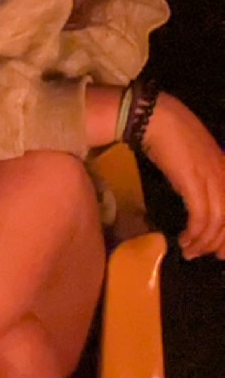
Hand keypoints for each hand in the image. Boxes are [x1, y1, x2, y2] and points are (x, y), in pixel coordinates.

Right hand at [142, 95, 224, 257]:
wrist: (159, 120)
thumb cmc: (174, 137)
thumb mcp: (197, 162)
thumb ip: (205, 179)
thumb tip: (201, 202)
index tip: (220, 248)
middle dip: (221, 242)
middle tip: (209, 256)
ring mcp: (213, 180)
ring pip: (219, 221)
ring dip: (204, 242)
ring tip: (190, 251)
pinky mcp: (195, 184)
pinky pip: (202, 216)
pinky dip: (195, 233)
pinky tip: (184, 240)